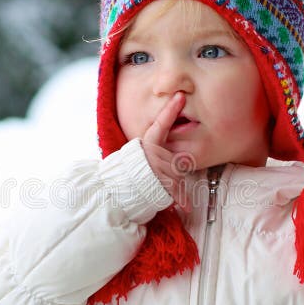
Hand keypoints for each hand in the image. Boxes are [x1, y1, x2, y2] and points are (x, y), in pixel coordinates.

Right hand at [140, 92, 193, 212]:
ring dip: (176, 186)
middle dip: (176, 172)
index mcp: (147, 144)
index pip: (160, 124)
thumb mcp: (142, 157)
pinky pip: (175, 191)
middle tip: (163, 178)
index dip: (170, 110)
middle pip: (176, 160)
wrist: (117, 192)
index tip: (181, 96)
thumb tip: (176, 145)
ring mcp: (155, 168)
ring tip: (166, 191)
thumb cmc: (132, 175)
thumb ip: (157, 150)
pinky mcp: (158, 183)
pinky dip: (181, 200)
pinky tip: (187, 208)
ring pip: (177, 175)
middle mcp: (151, 153)